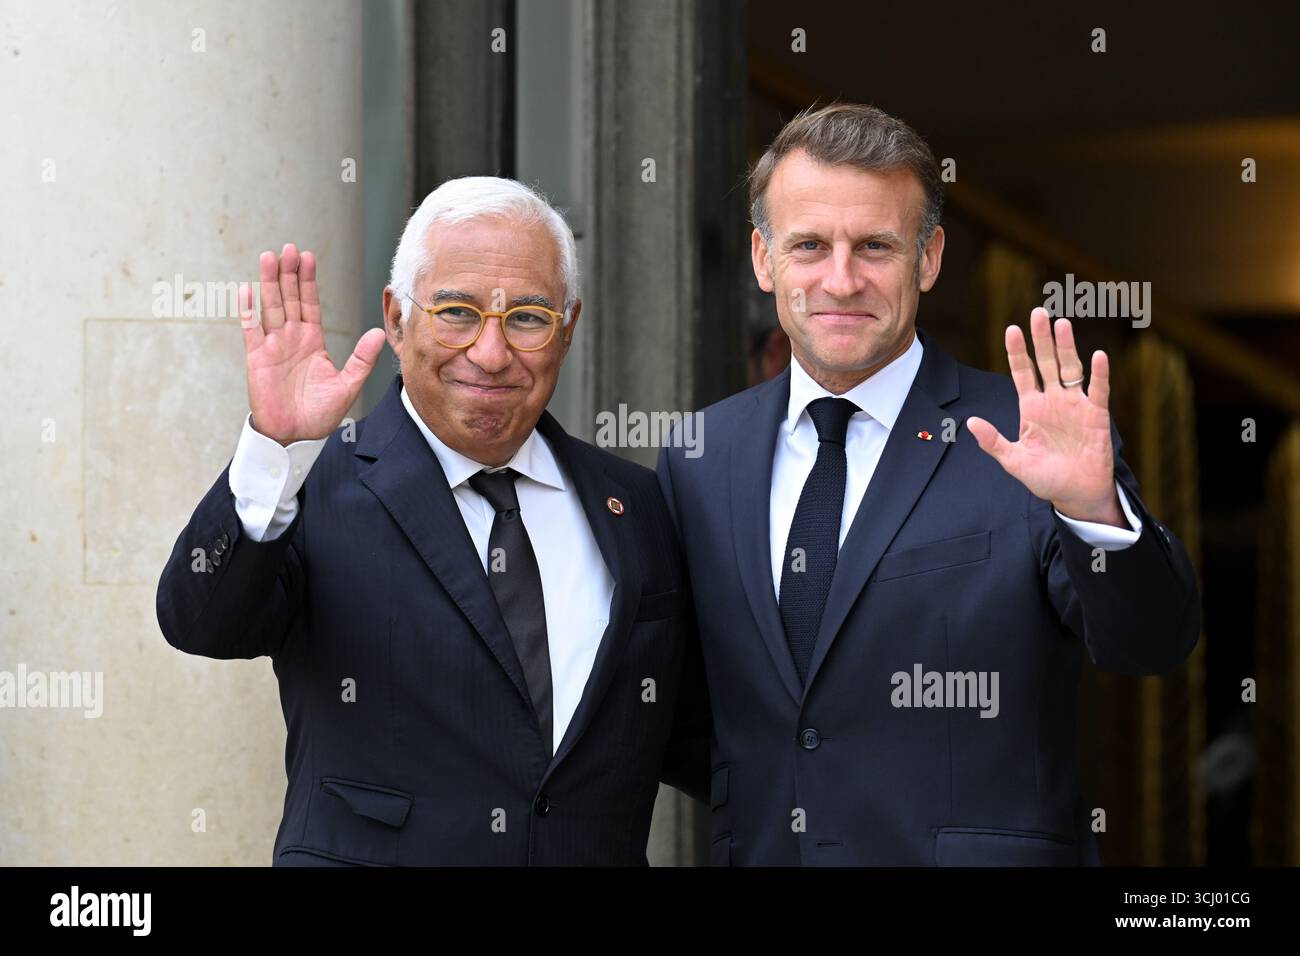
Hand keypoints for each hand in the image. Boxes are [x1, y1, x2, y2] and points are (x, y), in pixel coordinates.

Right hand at [240, 243, 386, 445]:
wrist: (296, 435)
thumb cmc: (319, 414)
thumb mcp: (348, 384)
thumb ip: (362, 358)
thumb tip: (380, 333)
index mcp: (312, 341)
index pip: (310, 304)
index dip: (308, 281)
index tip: (309, 258)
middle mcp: (292, 339)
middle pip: (289, 298)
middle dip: (290, 273)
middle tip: (291, 248)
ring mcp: (273, 346)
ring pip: (270, 306)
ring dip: (269, 282)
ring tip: (270, 257)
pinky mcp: (257, 358)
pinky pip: (251, 329)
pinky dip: (248, 309)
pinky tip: (246, 288)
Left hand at [966, 308, 1123, 526]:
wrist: (1076, 495)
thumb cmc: (1045, 479)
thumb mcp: (1014, 462)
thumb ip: (994, 442)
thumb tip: (970, 422)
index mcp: (1031, 408)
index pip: (1022, 372)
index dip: (1017, 352)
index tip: (1011, 329)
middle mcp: (1053, 400)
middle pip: (1046, 362)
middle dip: (1041, 338)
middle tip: (1038, 312)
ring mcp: (1075, 405)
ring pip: (1070, 368)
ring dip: (1067, 347)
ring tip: (1062, 324)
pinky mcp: (1096, 415)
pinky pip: (1098, 390)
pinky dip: (1099, 374)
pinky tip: (1099, 356)